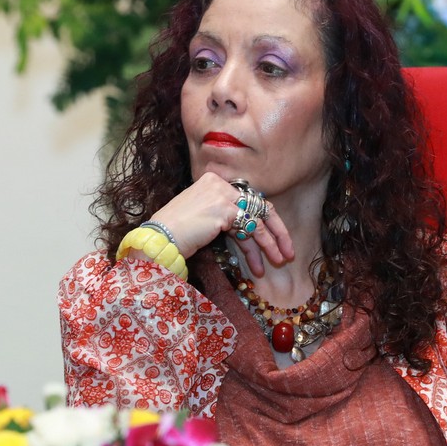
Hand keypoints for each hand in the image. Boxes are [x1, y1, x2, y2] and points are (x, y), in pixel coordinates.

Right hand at [146, 172, 293, 276]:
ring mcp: (222, 195)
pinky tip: (258, 265)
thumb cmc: (175, 233)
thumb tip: (249, 229)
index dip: (264, 220)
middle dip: (277, 231)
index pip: (248, 199)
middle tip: (287, 250)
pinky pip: (250, 230)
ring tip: (278, 262)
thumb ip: (223, 215)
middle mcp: (219, 183)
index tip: (273, 238)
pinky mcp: (224, 209)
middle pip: (259, 206)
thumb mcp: (203, 217)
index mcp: (213, 181)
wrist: (159, 240)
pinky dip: (258, 248)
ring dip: (270, 244)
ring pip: (257, 220)